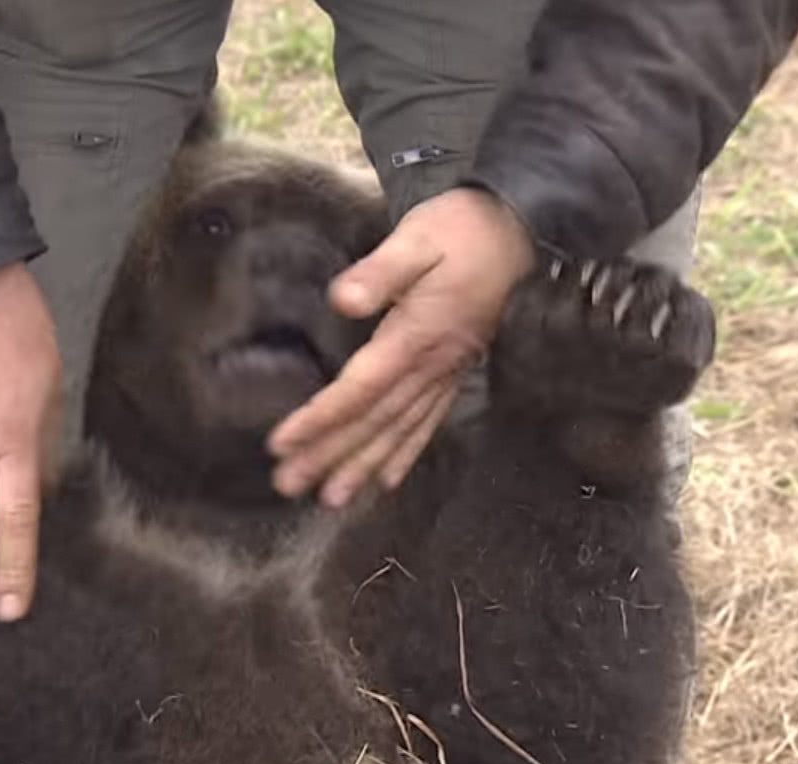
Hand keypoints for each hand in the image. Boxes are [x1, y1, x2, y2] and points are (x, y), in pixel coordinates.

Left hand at [267, 187, 533, 506]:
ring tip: (332, 500)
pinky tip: (385, 480)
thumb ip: (379, 271)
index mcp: (417, 335)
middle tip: (289, 485)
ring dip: (363, 466)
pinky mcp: (455, 372)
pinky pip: (428, 422)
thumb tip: (342, 299)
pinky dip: (405, 454)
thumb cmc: (460, 229)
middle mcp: (433, 365)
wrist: (516, 229)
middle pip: (375, 420)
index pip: (360, 388)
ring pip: (400, 430)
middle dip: (331, 456)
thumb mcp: (416, 238)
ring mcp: (447, 373)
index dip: (320, 419)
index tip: (281, 443)